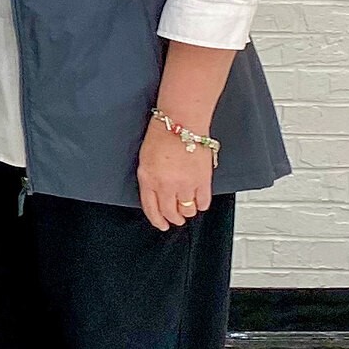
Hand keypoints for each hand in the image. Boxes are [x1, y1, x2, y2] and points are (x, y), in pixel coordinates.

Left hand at [137, 114, 213, 231]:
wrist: (181, 124)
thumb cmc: (162, 136)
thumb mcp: (145, 161)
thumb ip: (150, 179)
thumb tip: (156, 194)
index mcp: (148, 180)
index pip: (151, 208)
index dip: (157, 219)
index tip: (161, 224)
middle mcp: (166, 185)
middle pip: (170, 212)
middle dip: (173, 219)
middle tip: (176, 219)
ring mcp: (185, 184)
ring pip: (188, 210)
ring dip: (188, 211)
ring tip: (187, 208)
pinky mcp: (203, 181)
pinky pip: (203, 202)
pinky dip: (201, 204)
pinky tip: (199, 200)